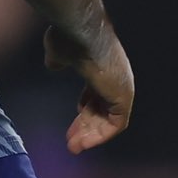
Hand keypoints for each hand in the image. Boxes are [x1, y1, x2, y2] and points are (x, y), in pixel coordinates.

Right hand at [45, 22, 134, 152]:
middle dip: (86, 127)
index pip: (97, 94)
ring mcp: (122, 86)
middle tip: (71, 143)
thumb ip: (57, 61)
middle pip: (102, 109)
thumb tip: (54, 64)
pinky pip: (116, 123)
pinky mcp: (124, 96)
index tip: (73, 121)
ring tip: (74, 147)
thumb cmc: (69, 38)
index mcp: (104, 66)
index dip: (85, 110)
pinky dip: (101, 135)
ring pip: (108, 119)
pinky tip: (84, 143)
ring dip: (91, 135)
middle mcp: (117, 77)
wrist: (79, 30)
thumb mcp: (58, 52)